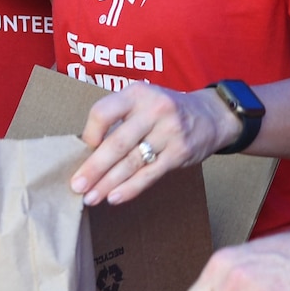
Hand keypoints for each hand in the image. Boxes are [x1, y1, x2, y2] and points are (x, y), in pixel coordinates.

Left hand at [71, 82, 239, 207]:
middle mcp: (154, 109)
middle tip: (77, 186)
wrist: (212, 115)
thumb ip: (120, 119)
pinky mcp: (180, 152)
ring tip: (92, 197)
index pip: (103, 112)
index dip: (89, 134)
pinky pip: (150, 174)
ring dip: (108, 183)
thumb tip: (87, 152)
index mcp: (137, 93)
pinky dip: (131, 188)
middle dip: (94, 168)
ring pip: (132, 162)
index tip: (83, 150)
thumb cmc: (167, 111)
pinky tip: (115, 197)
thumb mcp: (143, 100)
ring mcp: (170, 131)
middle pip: (116, 143)